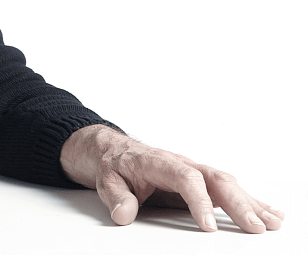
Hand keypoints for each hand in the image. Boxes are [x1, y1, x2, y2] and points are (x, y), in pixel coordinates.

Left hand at [60, 125, 284, 232]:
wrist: (114, 151)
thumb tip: (124, 214)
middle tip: (255, 227)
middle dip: (237, 203)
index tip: (209, 226)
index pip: (185, 177)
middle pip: (215, 179)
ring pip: (227, 183)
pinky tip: (271, 213)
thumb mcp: (106, 180)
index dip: (199, 201)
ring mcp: (193, 171)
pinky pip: (228, 189)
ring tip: (273, 223)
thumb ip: (116, 197)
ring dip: (251, 203)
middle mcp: (181, 163)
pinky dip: (250, 201)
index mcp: (158, 162)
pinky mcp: (200, 181)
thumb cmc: (114, 165)